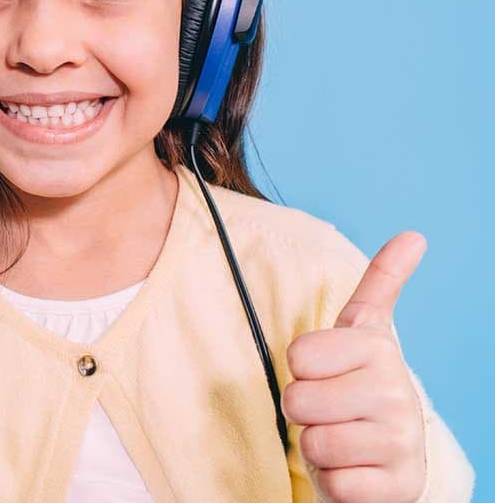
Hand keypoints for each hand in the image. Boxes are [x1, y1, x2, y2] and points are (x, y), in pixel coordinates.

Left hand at [282, 231, 427, 502]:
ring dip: (318, 446)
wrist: (388, 455)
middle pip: (298, 401)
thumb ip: (383, 281)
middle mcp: (398, 394)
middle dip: (304, 410)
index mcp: (379, 348)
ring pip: (314, 444)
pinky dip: (334, 481)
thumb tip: (415, 235)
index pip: (297, 357)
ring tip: (343, 437)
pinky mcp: (397, 489)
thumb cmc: (360, 383)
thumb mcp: (365, 329)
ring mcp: (401, 444)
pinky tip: (356, 470)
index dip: (301, 370)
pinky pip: (335, 484)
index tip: (327, 371)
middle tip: (331, 409)